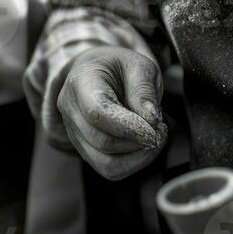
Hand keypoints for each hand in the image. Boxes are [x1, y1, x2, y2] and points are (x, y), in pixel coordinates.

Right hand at [56, 46, 167, 180]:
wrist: (100, 71)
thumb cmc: (119, 67)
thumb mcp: (138, 65)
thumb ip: (143, 90)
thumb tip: (150, 120)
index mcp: (80, 82)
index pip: (98, 112)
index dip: (128, 126)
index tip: (156, 127)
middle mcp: (70, 110)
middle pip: (102, 141)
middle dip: (138, 142)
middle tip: (162, 129)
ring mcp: (74, 132)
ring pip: (105, 162)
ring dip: (137, 157)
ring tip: (155, 138)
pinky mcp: (84, 149)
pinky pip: (108, 168)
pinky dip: (132, 163)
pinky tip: (145, 147)